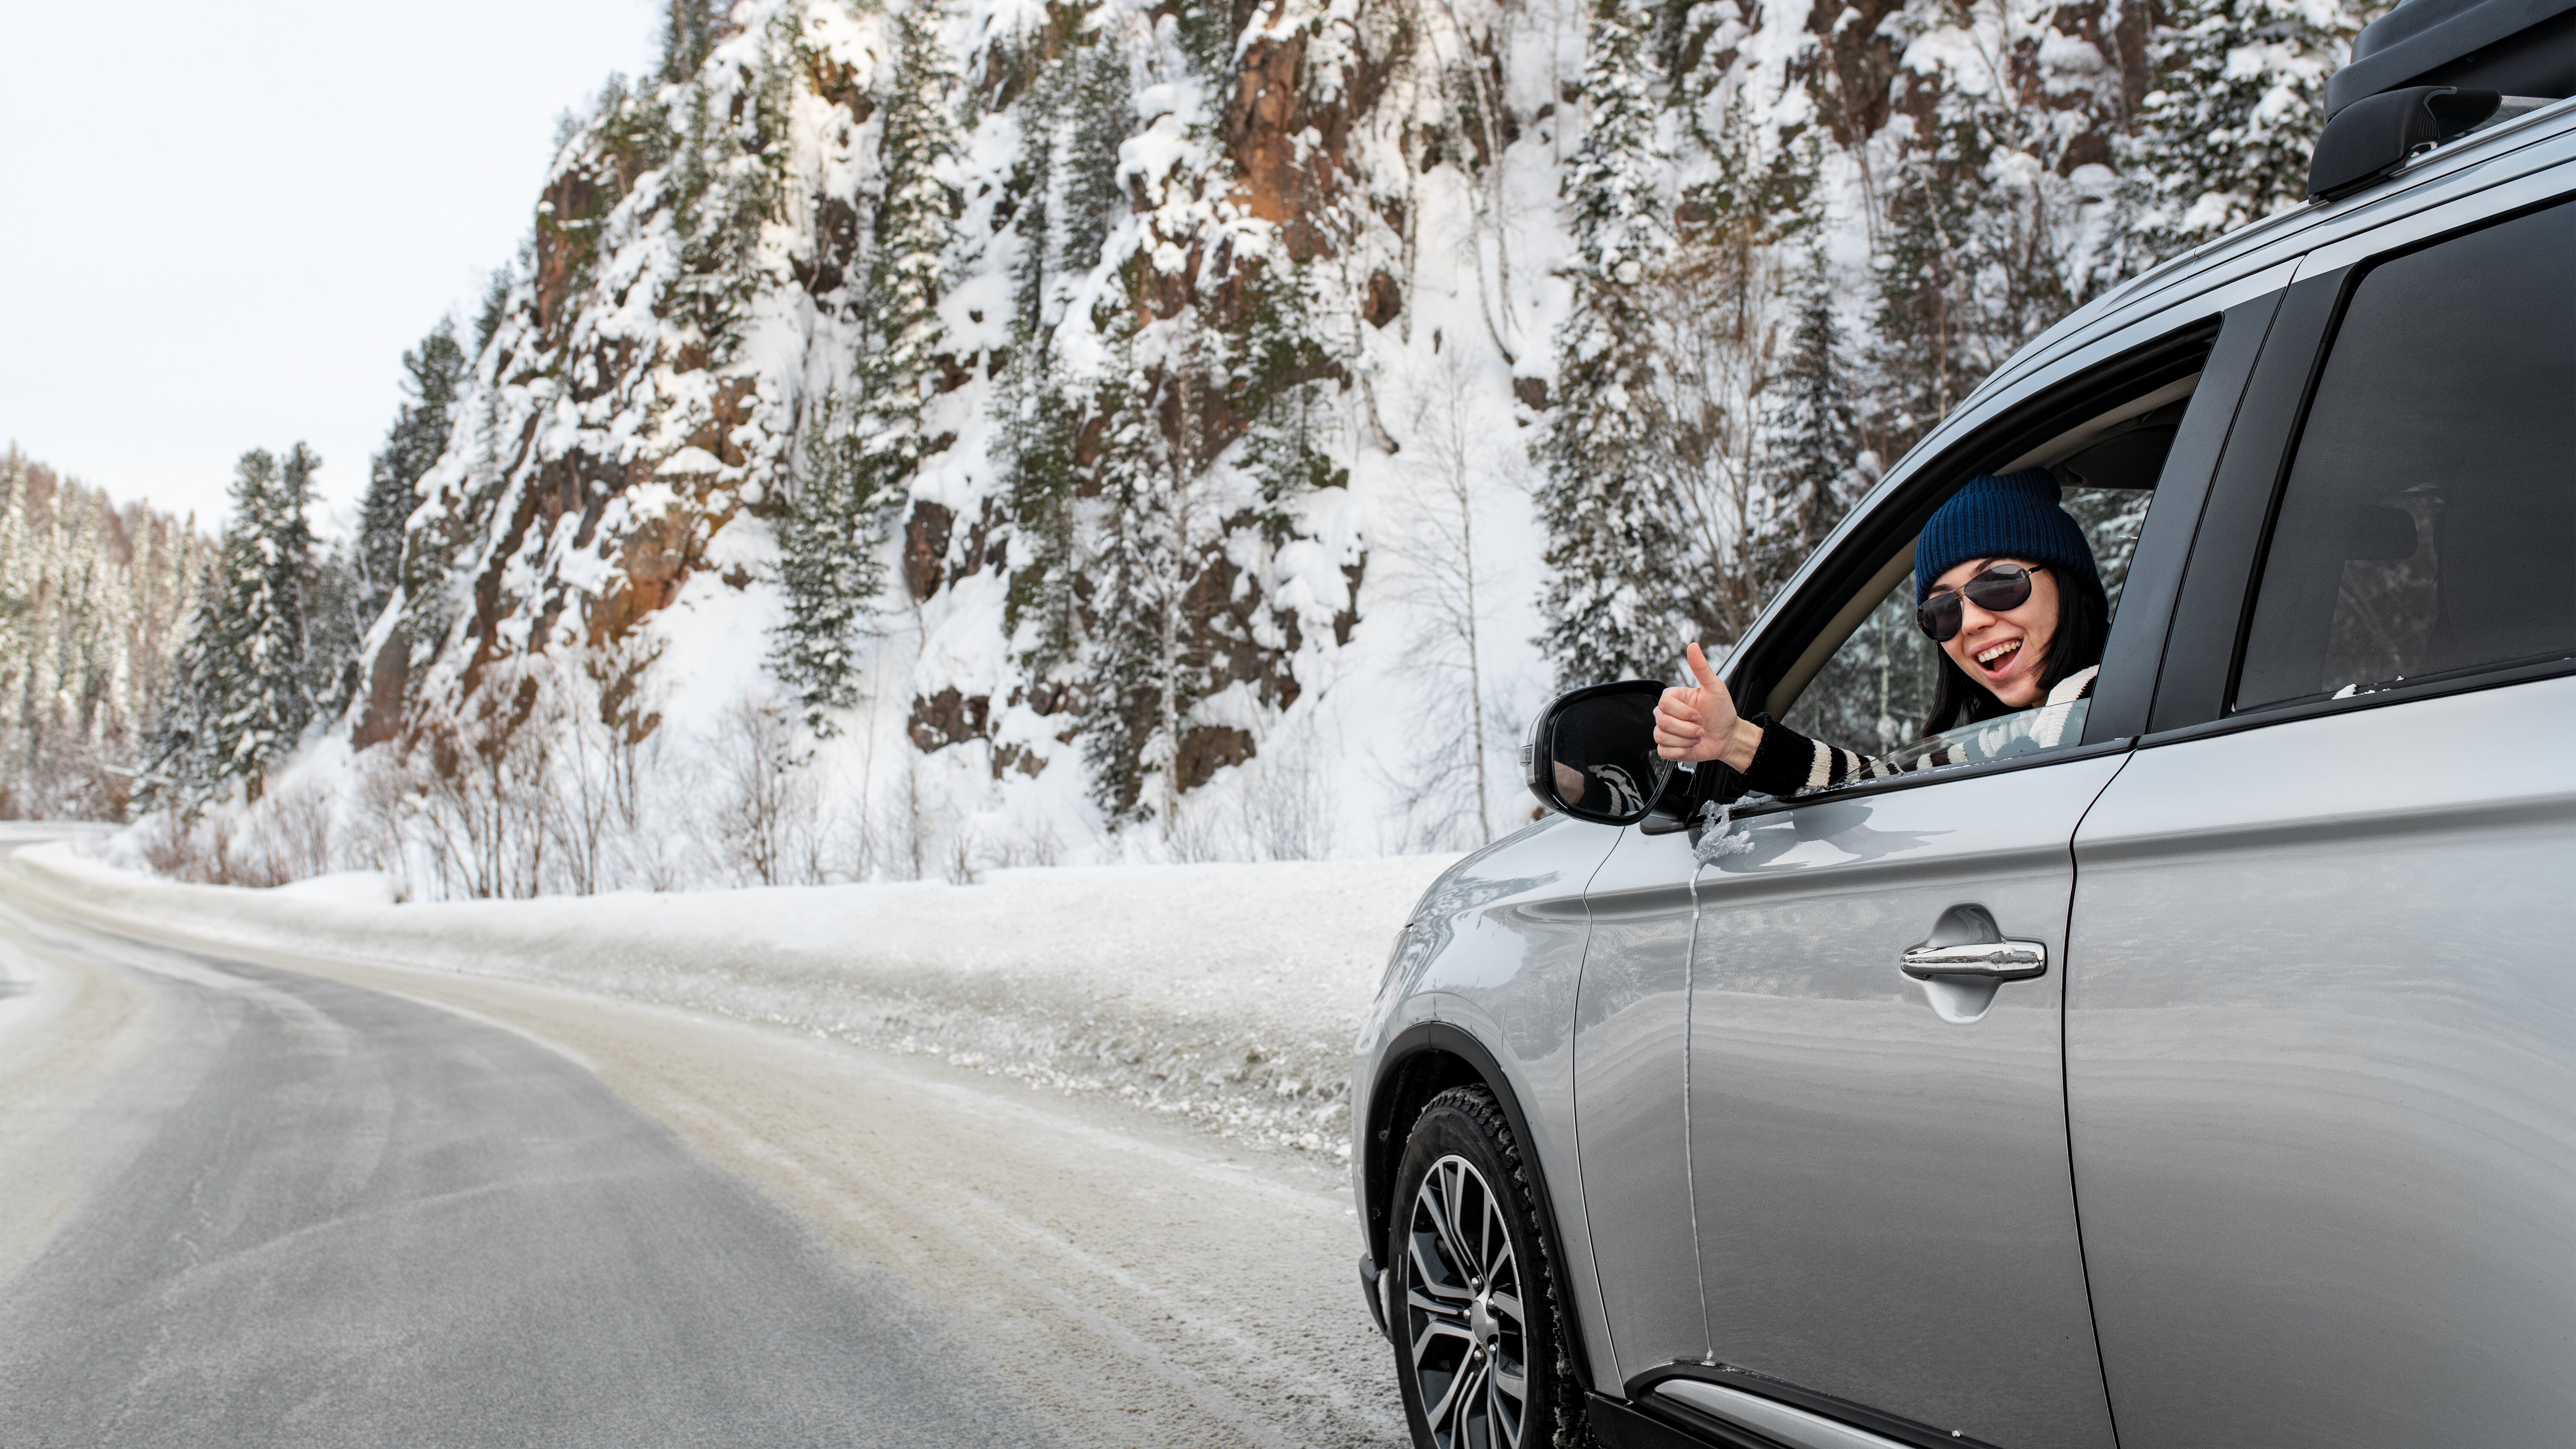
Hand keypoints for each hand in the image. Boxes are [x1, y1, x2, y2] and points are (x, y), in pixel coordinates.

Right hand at [1654, 642, 1752, 766]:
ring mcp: (1664, 731)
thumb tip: (1693, 646)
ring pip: (1662, 737)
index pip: (1664, 704)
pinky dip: (1681, 751)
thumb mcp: (1715, 687)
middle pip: (1663, 722)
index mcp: (1673, 697)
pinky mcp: (1666, 748)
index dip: (1683, 712)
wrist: (1728, 736)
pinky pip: (1663, 752)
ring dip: (1686, 740)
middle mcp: (1665, 713)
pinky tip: (1690, 746)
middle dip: (1687, 729)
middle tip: (1701, 728)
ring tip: (1697, 736)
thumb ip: (1701, 667)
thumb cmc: (1722, 711)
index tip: (1699, 715)